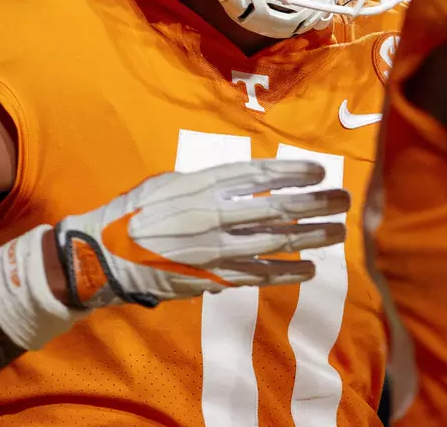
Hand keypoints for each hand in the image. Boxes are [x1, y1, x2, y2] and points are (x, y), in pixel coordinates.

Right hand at [52, 159, 348, 308]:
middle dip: (315, 203)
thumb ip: (205, 182)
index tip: (319, 169)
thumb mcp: (168, 182)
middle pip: (276, 207)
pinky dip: (286, 272)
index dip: (292, 172)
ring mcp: (215, 249)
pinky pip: (258, 274)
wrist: (104, 255)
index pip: (257, 174)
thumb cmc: (134, 213)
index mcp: (201, 185)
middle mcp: (213, 215)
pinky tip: (310, 269)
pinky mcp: (212, 277)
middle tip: (343, 200)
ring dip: (311, 237)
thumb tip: (238, 183)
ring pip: (274, 242)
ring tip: (337, 232)